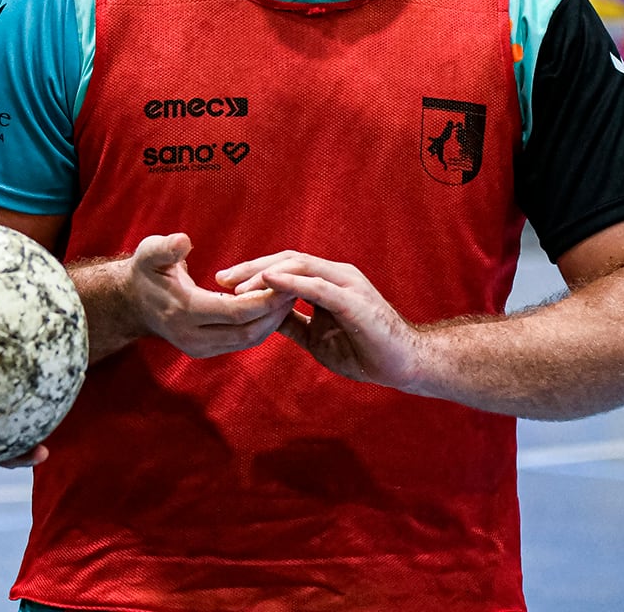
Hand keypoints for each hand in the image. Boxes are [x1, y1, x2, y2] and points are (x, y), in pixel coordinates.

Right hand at [126, 233, 295, 357]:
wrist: (132, 302)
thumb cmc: (146, 271)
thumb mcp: (150, 253)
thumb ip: (166, 248)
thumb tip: (182, 241)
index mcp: (183, 312)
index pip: (236, 311)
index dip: (265, 298)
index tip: (286, 280)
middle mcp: (192, 336)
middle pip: (248, 331)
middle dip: (275, 311)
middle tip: (296, 287)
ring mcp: (199, 348)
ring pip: (248, 339)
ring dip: (272, 320)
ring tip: (289, 295)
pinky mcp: (206, 350)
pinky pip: (242, 341)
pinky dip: (261, 326)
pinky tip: (272, 307)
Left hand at [217, 251, 427, 389]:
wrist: (403, 364)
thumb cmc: (364, 349)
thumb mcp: (316, 336)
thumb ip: (292, 322)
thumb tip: (263, 317)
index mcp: (326, 281)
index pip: (284, 265)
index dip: (253, 271)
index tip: (223, 281)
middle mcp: (336, 275)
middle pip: (287, 259)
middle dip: (251, 267)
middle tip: (220, 278)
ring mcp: (346, 284)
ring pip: (300, 266)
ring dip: (265, 274)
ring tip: (237, 286)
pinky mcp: (354, 301)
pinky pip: (318, 287)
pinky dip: (291, 281)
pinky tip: (268, 281)